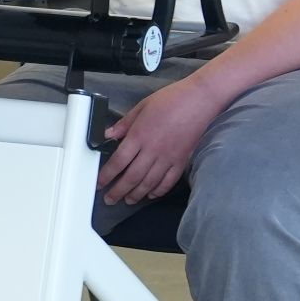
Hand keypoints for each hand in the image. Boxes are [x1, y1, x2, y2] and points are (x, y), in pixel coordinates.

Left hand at [99, 75, 225, 205]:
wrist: (200, 100)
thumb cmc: (170, 99)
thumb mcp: (141, 107)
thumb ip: (124, 124)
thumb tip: (108, 134)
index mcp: (139, 135)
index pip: (118, 161)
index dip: (107, 175)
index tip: (100, 183)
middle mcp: (152, 150)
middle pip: (132, 176)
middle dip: (119, 190)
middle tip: (110, 199)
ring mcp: (169, 157)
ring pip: (149, 182)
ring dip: (137, 194)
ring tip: (128, 201)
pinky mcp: (182, 160)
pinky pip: (169, 180)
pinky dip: (159, 190)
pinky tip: (151, 195)